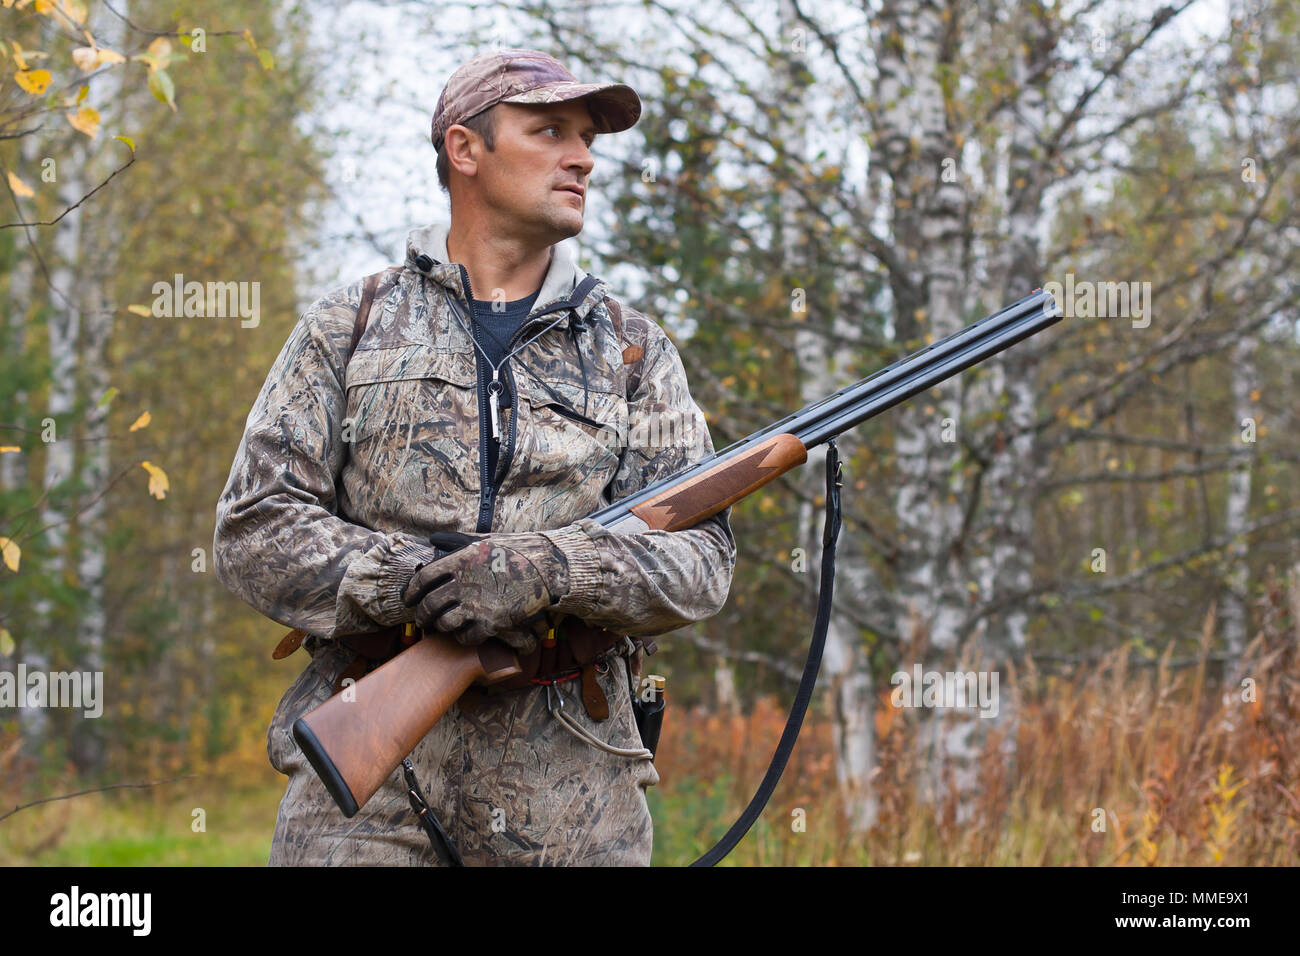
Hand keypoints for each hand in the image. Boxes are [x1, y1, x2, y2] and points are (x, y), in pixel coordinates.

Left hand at [401, 533, 566, 653]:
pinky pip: (467, 637)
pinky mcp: (492, 622)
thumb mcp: (484, 540)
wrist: (547, 568)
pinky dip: (462, 637)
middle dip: (422, 616)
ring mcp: (478, 604)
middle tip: (422, 620)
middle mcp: (464, 583)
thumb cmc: (516, 550)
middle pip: (429, 605)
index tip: (408, 599)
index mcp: (460, 560)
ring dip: (441, 627)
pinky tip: (464, 632)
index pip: (423, 579)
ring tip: (442, 626)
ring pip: (444, 624)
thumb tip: (434, 538)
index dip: (410, 592)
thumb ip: (457, 542)